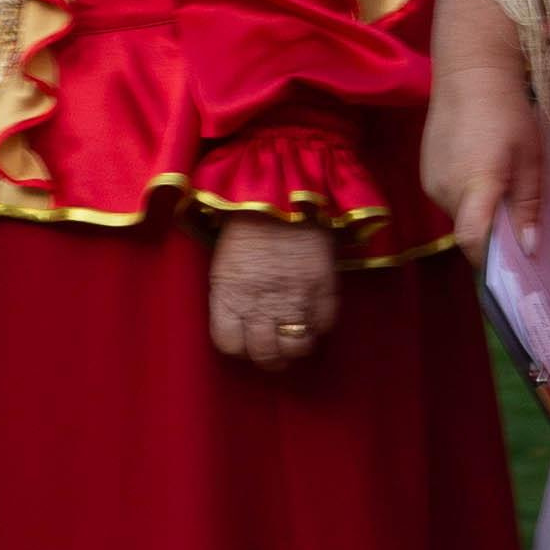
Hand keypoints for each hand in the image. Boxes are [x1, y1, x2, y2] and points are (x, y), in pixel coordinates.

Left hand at [208, 214, 339, 369]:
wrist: (284, 191)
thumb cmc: (247, 223)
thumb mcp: (225, 261)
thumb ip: (231, 297)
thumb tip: (241, 324)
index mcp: (228, 294)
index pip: (230, 344)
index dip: (239, 347)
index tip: (246, 341)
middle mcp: (260, 302)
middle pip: (265, 354)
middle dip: (270, 357)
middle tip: (275, 350)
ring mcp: (295, 298)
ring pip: (297, 347)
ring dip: (296, 346)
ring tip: (296, 335)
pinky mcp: (324, 288)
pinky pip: (324, 325)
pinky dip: (320, 324)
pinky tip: (313, 312)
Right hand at [422, 68, 543, 265]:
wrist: (469, 73)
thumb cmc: (508, 112)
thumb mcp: (530, 158)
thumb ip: (527, 206)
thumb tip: (528, 249)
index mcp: (475, 185)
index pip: (473, 241)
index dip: (491, 260)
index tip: (513, 262)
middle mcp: (445, 189)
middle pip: (468, 231)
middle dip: (492, 233)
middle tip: (517, 216)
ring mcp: (430, 182)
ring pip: (458, 215)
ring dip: (479, 212)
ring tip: (499, 184)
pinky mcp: (425, 174)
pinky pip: (448, 199)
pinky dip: (466, 197)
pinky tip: (480, 170)